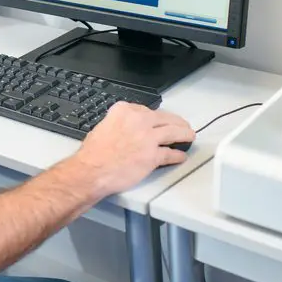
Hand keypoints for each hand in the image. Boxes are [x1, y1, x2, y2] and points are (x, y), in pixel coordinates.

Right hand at [74, 103, 193, 195]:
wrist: (91, 171)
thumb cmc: (94, 153)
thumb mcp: (104, 126)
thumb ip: (119, 122)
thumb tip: (128, 127)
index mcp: (124, 110)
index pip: (148, 110)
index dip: (157, 117)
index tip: (161, 120)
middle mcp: (139, 120)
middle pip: (166, 118)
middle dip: (177, 122)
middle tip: (182, 126)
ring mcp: (148, 138)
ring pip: (174, 132)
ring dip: (185, 134)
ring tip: (189, 136)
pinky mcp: (153, 156)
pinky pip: (171, 154)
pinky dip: (178, 156)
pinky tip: (181, 156)